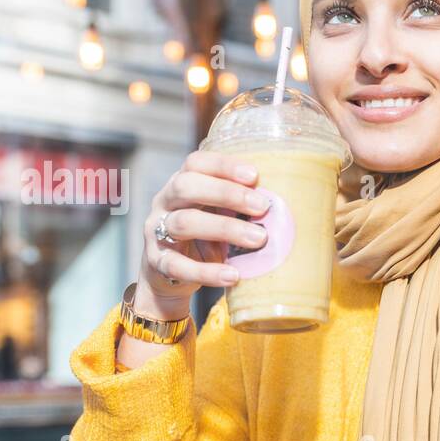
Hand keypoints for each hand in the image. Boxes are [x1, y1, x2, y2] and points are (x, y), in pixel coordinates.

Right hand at [134, 150, 272, 320]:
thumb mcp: (219, 217)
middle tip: (262, 207)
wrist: (170, 277)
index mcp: (181, 185)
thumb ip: (238, 208)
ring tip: (258, 239)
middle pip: (186, 186)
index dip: (223, 166)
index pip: (195, 163)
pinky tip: (233, 276)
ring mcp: (156, 231)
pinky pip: (178, 265)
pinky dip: (207, 271)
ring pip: (184, 223)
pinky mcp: (156, 262)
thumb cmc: (204, 239)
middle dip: (226, 193)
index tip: (254, 175)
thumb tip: (283, 208)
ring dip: (224, 229)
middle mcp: (164, 203)